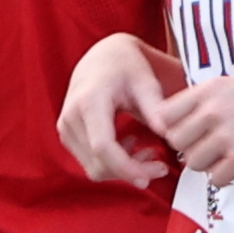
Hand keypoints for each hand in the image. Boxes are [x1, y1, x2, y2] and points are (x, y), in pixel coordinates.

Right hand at [59, 35, 184, 187]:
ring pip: (93, 167)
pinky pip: (89, 161)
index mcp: (89, 102)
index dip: (125, 167)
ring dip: (123, 169)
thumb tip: (167, 133)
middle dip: (130, 171)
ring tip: (148, 153)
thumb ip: (156, 107)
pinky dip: (112, 163)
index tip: (149, 176)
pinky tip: (131, 146)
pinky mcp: (67, 135)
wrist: (101, 56)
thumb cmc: (125, 66)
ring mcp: (66, 128)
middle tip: (160, 165)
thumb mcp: (146, 82)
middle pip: (98, 163)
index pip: (102, 146)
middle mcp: (71, 117)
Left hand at [154, 72, 233, 185]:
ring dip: (208, 164)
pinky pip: (215, 179)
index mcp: (211, 89)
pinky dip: (226, 177)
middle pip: (175, 141)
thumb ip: (205, 102)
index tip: (189, 131)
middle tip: (212, 147)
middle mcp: (214, 110)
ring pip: (193, 162)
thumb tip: (173, 127)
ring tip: (230, 155)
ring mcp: (227, 136)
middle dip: (191, 147)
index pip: (165, 113)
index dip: (173, 126)